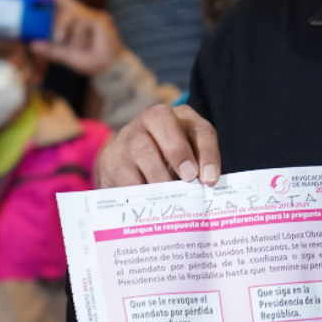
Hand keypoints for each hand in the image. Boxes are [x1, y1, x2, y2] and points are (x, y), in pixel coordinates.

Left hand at [30, 0, 124, 76]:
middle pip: (67, 1)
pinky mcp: (101, 20)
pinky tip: (83, 46)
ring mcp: (93, 16)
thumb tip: (32, 44)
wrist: (108, 69)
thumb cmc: (89, 59)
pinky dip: (79, 36)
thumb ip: (50, 49)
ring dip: (66, 30)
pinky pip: (83, 22)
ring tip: (67, 43)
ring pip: (73, 14)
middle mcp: (82, 14)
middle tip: (49, 20)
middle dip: (56, 9)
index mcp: (72, 20)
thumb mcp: (65, 55)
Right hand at [96, 104, 220, 186]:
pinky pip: (123, 173)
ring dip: (158, 174)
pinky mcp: (110, 157)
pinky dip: (137, 189)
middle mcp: (151, 119)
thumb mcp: (187, 162)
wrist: (129, 168)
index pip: (199, 129)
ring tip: (167, 196)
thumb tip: (205, 188)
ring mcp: (128, 136)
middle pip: (162, 120)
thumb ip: (198, 171)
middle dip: (178, 150)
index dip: (207, 153)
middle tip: (188, 178)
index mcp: (180, 119)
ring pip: (141, 147)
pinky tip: (146, 202)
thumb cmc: (167, 166)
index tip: (210, 179)